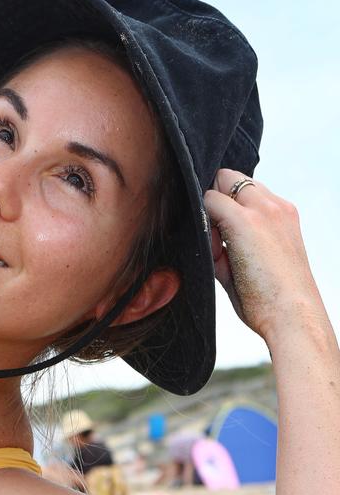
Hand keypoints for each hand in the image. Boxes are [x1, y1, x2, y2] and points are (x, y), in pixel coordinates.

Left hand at [205, 169, 322, 339]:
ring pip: (219, 183)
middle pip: (230, 177)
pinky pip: (209, 200)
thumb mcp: (250, 263)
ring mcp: (262, 210)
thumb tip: (206, 236)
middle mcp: (275, 206)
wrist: (293, 316)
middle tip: (214, 237)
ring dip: (209, 210)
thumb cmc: (270, 299)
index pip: (244, 189)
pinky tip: (212, 250)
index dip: (224, 205)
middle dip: (214, 200)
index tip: (221, 234)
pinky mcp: (245, 221)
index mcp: (282, 214)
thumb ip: (228, 245)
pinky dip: (201, 219)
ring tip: (217, 251)